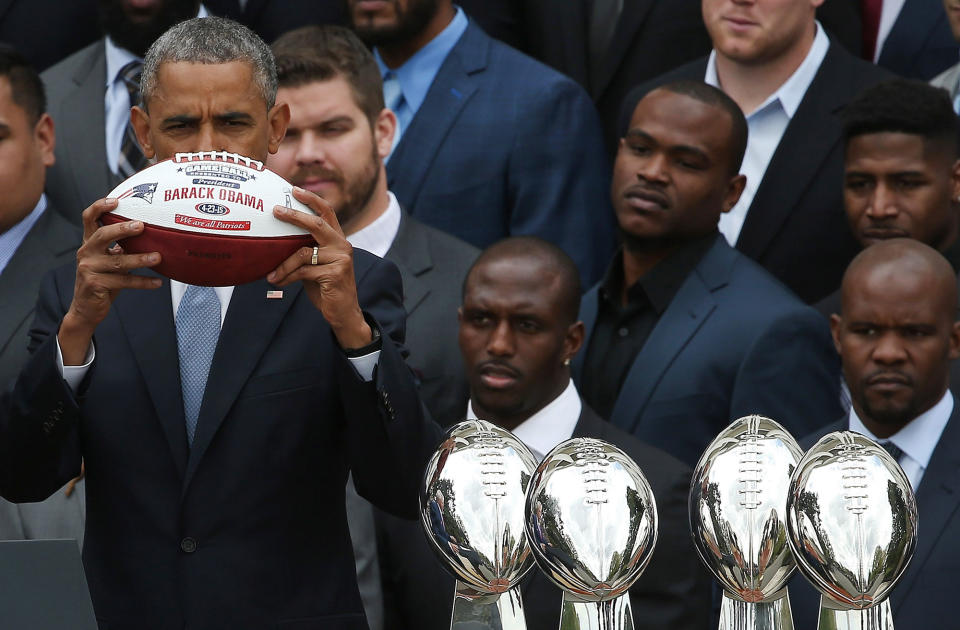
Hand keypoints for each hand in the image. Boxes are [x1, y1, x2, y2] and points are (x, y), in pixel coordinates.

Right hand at [58, 198, 161, 363]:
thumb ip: (120, 248)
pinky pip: (124, 282)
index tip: (116, 201)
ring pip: (118, 261)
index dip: (100, 207)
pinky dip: (143, 282)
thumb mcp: (108, 261)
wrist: (86, 309)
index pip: (89, 219)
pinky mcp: (95, 285)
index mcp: (89, 244)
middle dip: (122, 229)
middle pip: (103, 235)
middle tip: (141, 226)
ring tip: (158, 257)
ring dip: (141, 259)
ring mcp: (89, 269)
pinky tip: (157, 282)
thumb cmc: (103, 281)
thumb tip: (150, 234)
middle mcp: (86, 253)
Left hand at [267, 187, 371, 349]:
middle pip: (316, 224)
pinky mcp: (336, 273)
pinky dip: (287, 276)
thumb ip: (305, 251)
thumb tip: (277, 241)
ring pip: (303, 253)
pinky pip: (303, 271)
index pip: (327, 212)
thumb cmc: (326, 288)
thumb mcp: (315, 266)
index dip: (311, 200)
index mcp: (337, 240)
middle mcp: (342, 245)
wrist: (343, 313)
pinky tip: (278, 282)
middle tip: (276, 210)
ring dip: (283, 264)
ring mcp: (341, 258)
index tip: (294, 189)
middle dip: (294, 215)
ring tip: (271, 274)